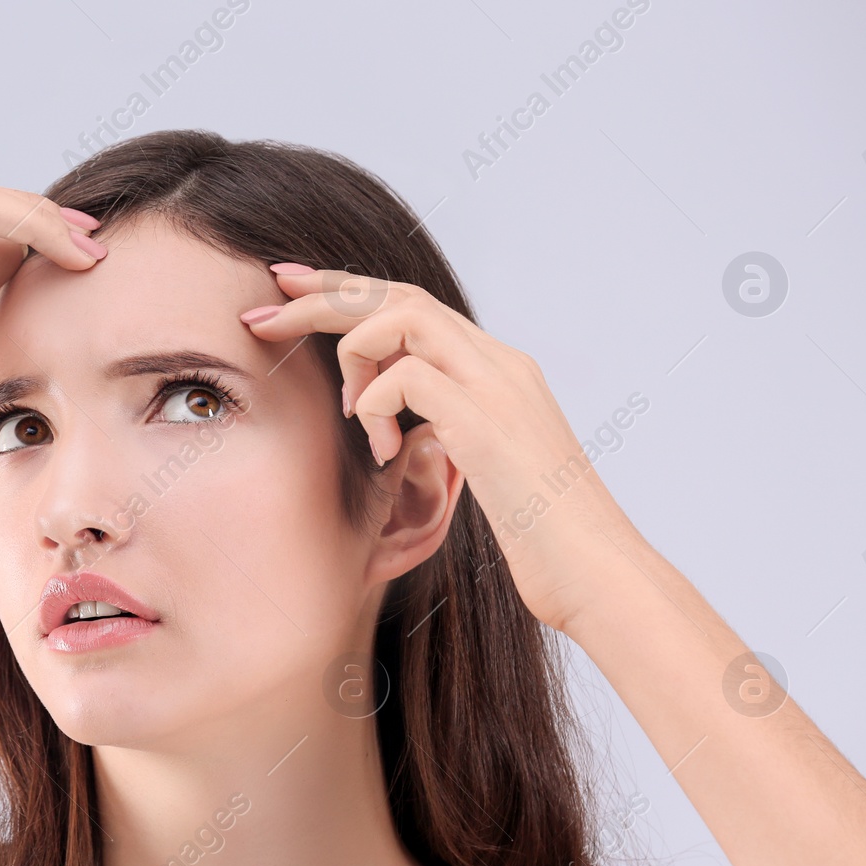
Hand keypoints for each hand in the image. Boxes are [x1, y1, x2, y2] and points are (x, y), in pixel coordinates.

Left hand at [239, 265, 640, 634]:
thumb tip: (402, 430)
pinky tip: (383, 452)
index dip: (348, 290)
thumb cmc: (543, 541)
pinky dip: (375, 406)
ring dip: (351, 352)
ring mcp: (499, 388)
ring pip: (402, 316)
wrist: (600, 577)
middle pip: (398, 293)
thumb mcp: (486, 470)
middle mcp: (502, 364)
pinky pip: (406, 378)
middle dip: (323, 293)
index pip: (413, 305)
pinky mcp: (486, 424)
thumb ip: (447, 432)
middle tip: (264, 302)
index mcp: (499, 371)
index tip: (289, 288)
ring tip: (345, 407)